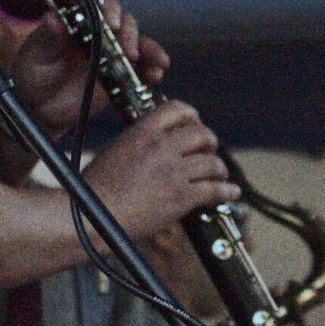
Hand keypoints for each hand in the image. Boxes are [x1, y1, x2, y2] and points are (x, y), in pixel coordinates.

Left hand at [9, 0, 170, 130]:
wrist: (37, 106)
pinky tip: (156, 76)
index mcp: (78, 19)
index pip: (99, 3)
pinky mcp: (119, 75)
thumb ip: (48, 37)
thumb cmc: (32, 73)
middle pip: (123, 21)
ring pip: (138, 44)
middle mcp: (98, 32)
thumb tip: (52, 18)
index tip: (111, 23)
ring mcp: (111, 53)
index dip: (108, 8)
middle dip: (130, 33)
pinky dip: (152, 71)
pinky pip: (141, 69)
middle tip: (128, 50)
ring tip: (158, 62)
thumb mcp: (36, 53)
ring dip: (150, 50)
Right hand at [85, 102, 237, 237]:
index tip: (194, 123)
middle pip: (201, 134)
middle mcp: (161, 147)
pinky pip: (214, 190)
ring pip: (212, 162)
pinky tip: (232, 192)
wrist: (92, 216)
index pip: (176, 109)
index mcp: (142, 131)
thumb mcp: (116, 150)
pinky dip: (227, 191)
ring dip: (219, 168)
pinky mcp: (181, 197)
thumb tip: (155, 143)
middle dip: (209, 141)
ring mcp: (173, 172)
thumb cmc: (96, 188)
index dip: (191, 115)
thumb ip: (139, 142)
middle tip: (208, 149)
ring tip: (220, 173)